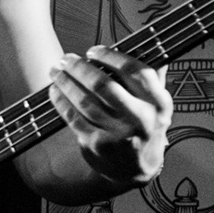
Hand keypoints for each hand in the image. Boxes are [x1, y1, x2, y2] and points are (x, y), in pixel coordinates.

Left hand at [47, 45, 171, 186]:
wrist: (136, 170)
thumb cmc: (145, 129)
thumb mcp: (158, 105)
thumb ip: (154, 76)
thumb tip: (151, 42)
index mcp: (158, 103)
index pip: (135, 71)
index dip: (111, 56)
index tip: (94, 50)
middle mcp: (140, 119)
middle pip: (104, 85)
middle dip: (81, 68)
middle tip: (68, 59)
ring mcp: (118, 134)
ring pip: (85, 101)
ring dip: (66, 82)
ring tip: (56, 71)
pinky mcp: (97, 145)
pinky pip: (73, 117)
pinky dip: (61, 101)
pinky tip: (55, 91)